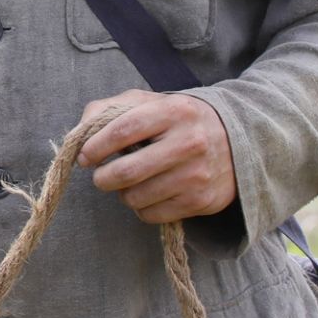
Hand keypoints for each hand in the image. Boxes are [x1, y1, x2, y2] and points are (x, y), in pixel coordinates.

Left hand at [77, 89, 236, 223]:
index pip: (123, 130)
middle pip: (128, 171)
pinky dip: (141, 208)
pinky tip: (149, 193)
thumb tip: (80, 132)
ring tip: (130, 182)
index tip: (84, 157)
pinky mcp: (202, 201)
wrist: (237, 141)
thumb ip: (110, 109)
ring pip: (137, 197)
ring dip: (122, 194)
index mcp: (173, 111)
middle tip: (100, 176)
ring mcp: (197, 175)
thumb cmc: (178, 121)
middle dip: (103, 178)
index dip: (96, 146)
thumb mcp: (149, 103)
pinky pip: (152, 215)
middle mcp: (189, 142)